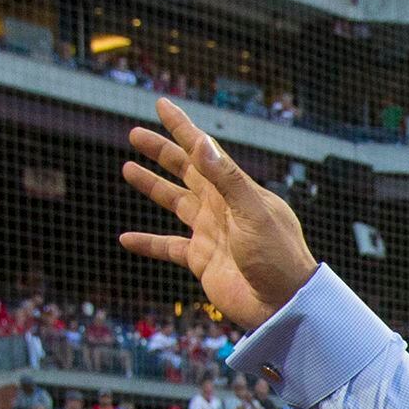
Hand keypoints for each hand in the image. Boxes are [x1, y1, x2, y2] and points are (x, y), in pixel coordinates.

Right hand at [118, 99, 317, 326]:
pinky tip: (125, 238)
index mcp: (235, 190)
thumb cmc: (277, 255)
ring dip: (152, 186)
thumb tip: (200, 143)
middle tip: (135, 134)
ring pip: (174, 203)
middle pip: (185, 171)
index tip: (162, 105)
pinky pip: (168, 247)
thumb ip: (227, 179)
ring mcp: (210, 233)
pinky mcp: (202, 260)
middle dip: (161, 151)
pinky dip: (147, 243)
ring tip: (127, 169)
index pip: (204, 151)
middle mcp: (220, 207)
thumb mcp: (253, 212)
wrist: (283, 304)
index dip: (183, 128)